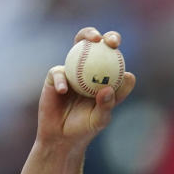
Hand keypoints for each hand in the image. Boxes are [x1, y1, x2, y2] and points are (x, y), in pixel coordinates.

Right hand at [36, 27, 136, 147]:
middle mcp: (89, 71)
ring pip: (77, 48)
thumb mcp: (99, 119)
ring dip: (85, 38)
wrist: (61, 137)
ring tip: (92, 40)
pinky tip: (64, 90)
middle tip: (109, 40)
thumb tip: (110, 88)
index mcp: (105, 79)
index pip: (114, 60)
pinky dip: (62, 81)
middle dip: (106, 36)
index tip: (118, 48)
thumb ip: (106, 105)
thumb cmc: (85, 128)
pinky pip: (58, 73)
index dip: (117, 49)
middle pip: (98, 47)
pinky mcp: (55, 77)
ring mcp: (72, 71)